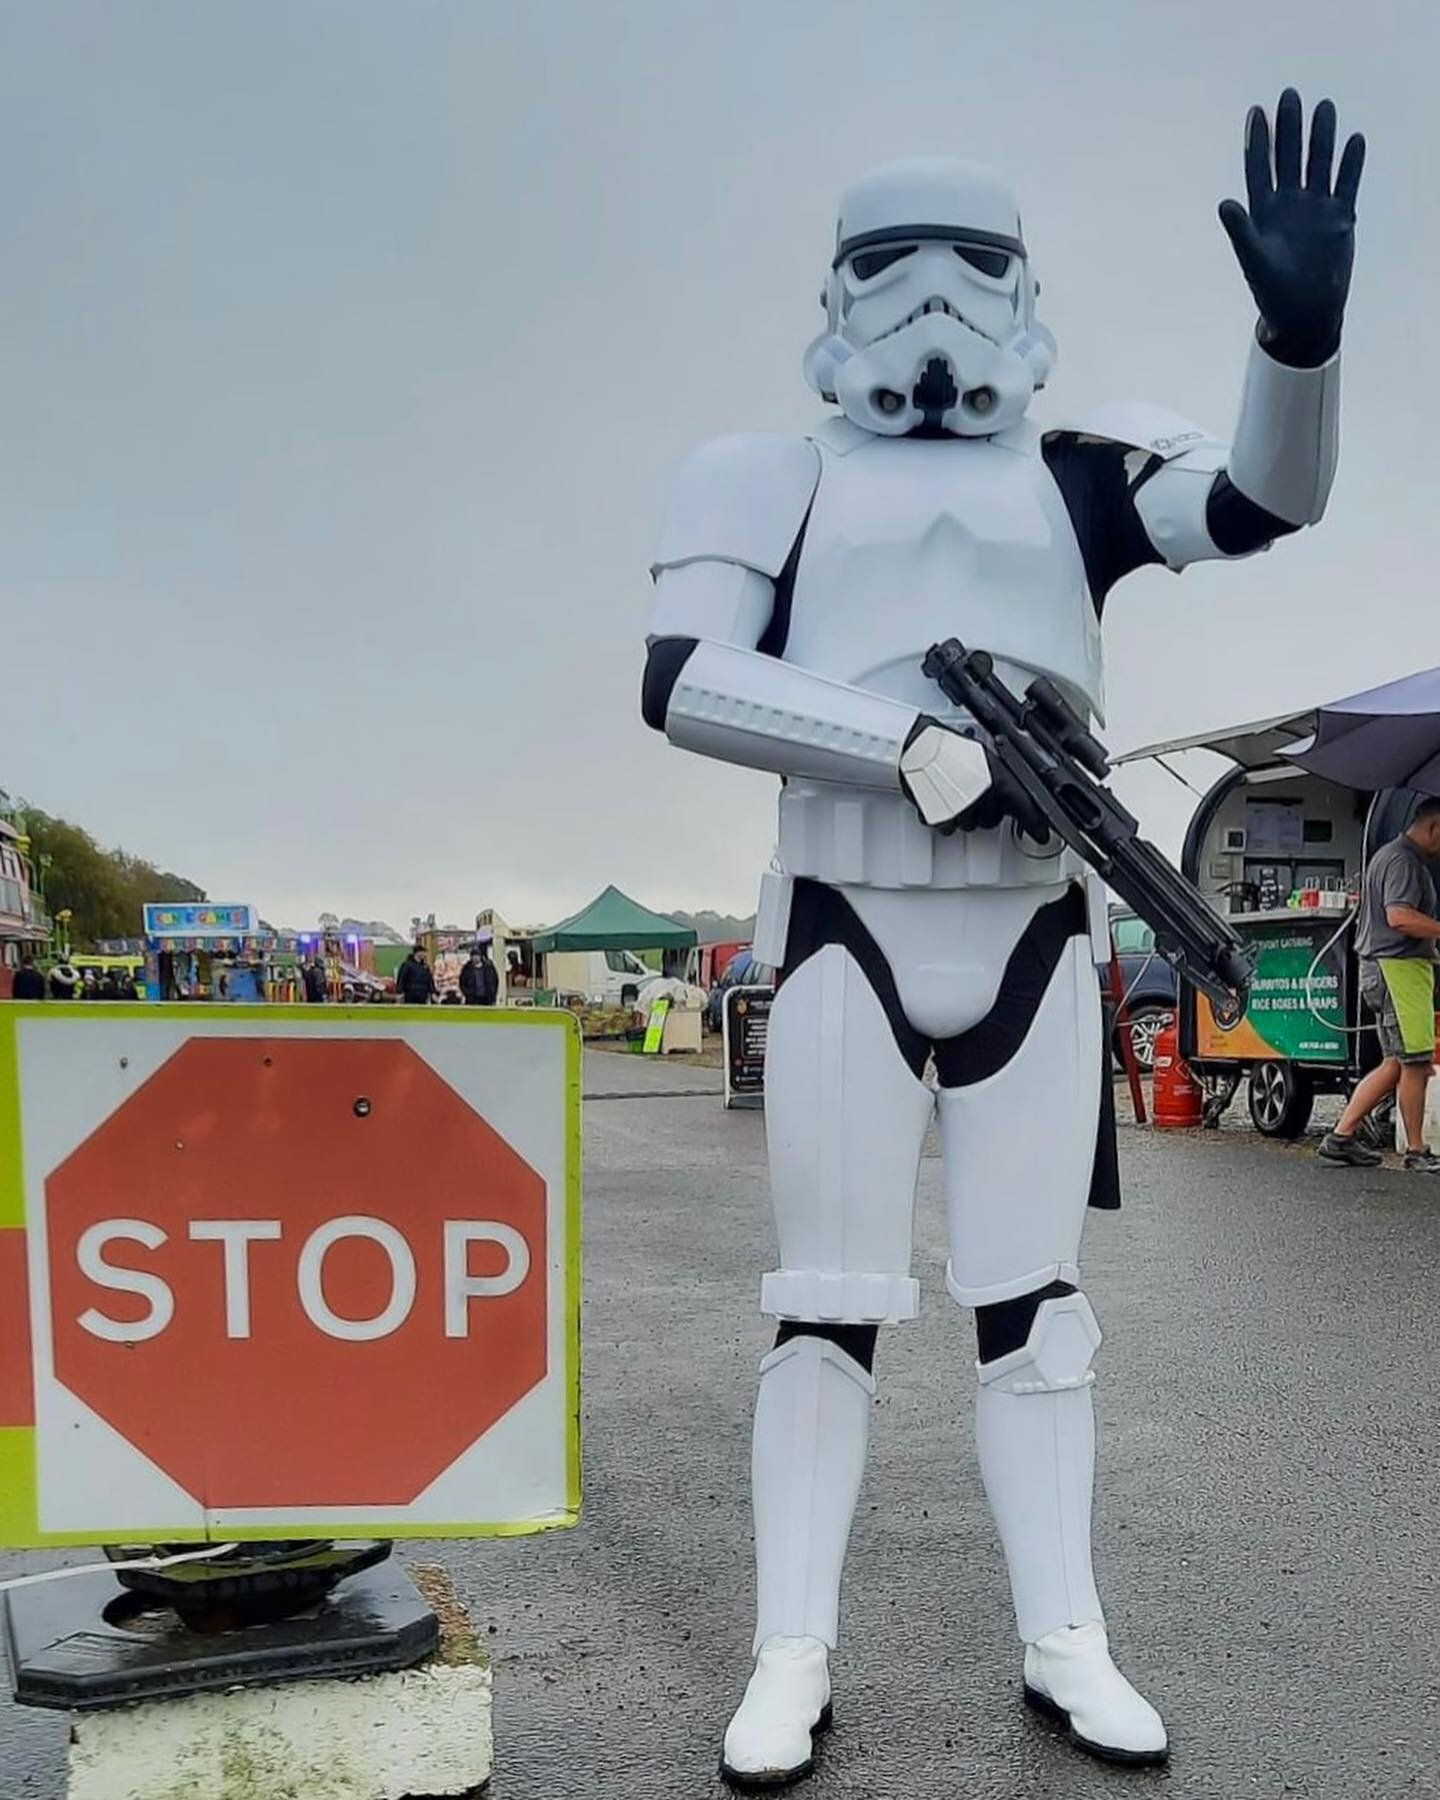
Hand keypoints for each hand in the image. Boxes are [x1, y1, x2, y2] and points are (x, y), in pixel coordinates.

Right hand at [899, 718, 1048, 840]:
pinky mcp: (942, 817)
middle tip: (971, 793)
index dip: (1034, 823)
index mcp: (998, 778)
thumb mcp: (984, 758)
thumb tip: (1013, 797)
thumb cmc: (949, 749)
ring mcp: (962, 808)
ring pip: (967, 825)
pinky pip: (947, 827)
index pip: (1023, 806)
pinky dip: (943, 818)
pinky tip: (940, 801)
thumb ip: (1000, 780)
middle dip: (982, 811)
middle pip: (989, 820)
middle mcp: (983, 795)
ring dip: (961, 814)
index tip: (1041, 834)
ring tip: (952, 792)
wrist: (919, 747)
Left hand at [1219, 88, 1363, 367]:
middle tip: (1290, 95)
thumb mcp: (1254, 259)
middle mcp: (1290, 204)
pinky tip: (1354, 140)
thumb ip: (1240, 231)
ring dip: (1322, 137)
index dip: (1258, 140)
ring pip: (1319, 164)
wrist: (1304, 313)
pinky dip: (1351, 164)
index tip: (1256, 111)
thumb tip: (1224, 202)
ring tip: (1324, 107)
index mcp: (1264, 211)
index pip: (1260, 167)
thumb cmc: (1272, 291)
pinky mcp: (1340, 218)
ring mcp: (1316, 209)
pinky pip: (1347, 184)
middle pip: (1290, 157)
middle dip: (1290, 128)